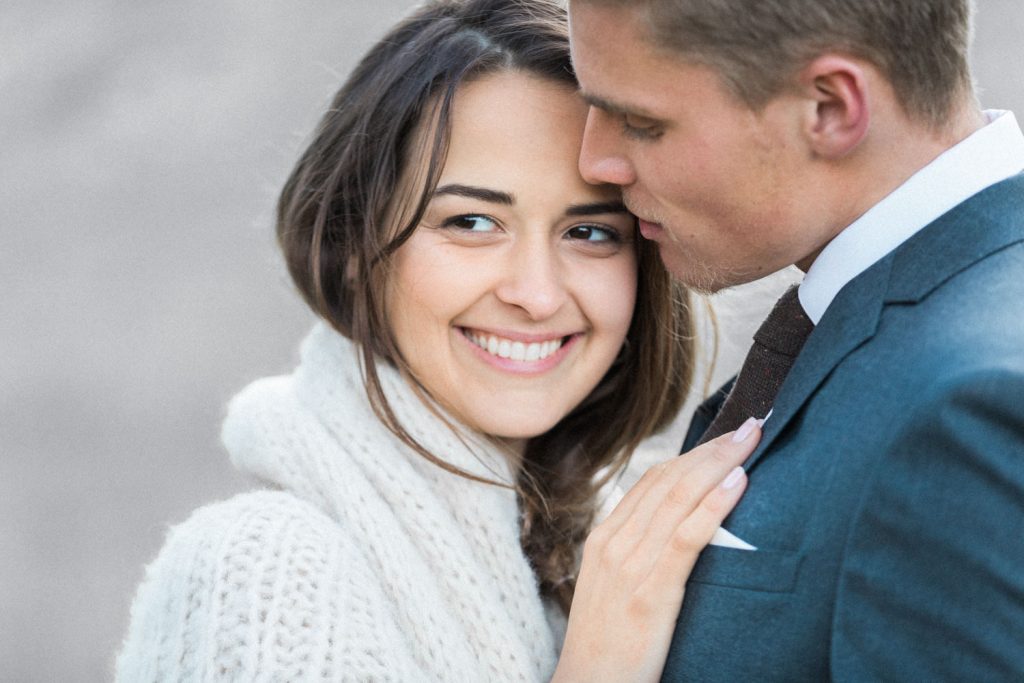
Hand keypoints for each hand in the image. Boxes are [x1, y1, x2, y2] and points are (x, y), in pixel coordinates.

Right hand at [551, 418, 761, 682]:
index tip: (726, 437)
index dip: (693, 453)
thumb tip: (679, 530)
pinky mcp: (649, 592)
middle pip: (668, 479)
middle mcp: (614, 542)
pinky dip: (714, 505)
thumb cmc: (610, 647)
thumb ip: (640, 555)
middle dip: (712, 448)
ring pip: (678, 498)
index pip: (653, 479)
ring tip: (752, 440)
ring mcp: (629, 565)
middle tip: (750, 425)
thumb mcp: (615, 590)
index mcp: (605, 537)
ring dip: (719, 463)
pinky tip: (738, 483)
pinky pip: (686, 537)